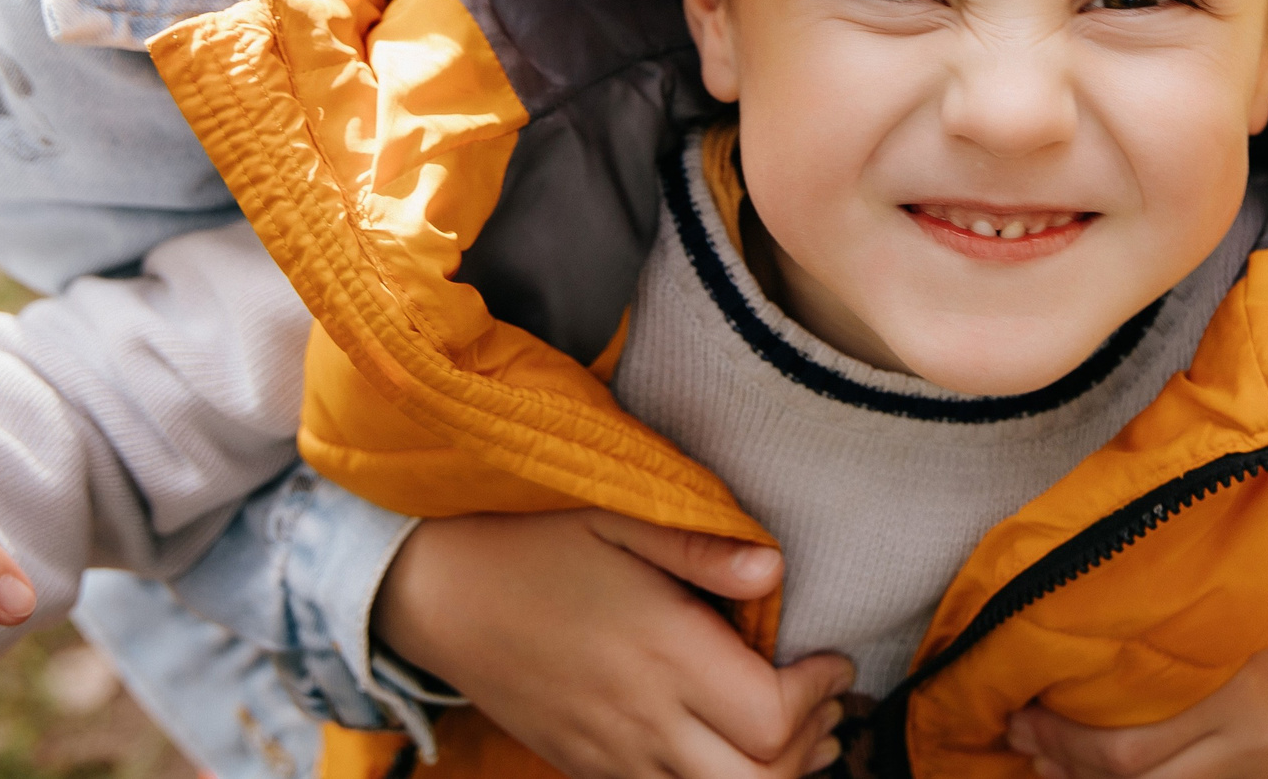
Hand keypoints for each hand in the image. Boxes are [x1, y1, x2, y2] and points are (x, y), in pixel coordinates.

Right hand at [375, 508, 851, 778]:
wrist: (435, 591)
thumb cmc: (532, 540)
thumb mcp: (618, 514)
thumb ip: (701, 545)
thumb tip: (776, 565)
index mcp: (661, 653)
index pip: (772, 717)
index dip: (819, 696)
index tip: (833, 659)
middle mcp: (641, 717)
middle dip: (809, 751)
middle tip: (825, 705)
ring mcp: (609, 752)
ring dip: (769, 774)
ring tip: (793, 730)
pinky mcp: (583, 764)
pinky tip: (724, 742)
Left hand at [1003, 611, 1267, 778]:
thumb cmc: (1227, 576)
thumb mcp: (1184, 602)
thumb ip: (1130, 646)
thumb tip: (1042, 681)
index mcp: (1237, 693)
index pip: (1124, 751)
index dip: (1058, 741)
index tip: (1017, 717)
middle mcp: (1257, 740)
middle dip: (1066, 766)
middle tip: (1024, 740)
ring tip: (1052, 759)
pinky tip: (1097, 765)